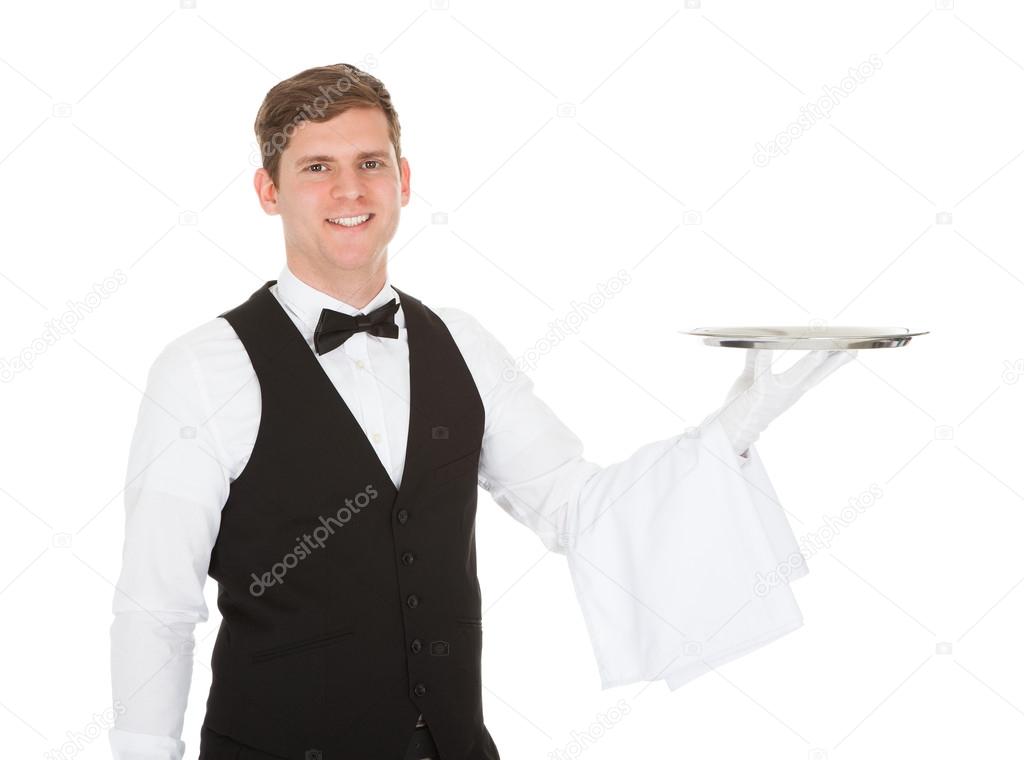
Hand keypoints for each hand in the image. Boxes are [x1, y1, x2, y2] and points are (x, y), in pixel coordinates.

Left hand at [707, 348, 856, 455]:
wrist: (730, 429)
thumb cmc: (742, 402)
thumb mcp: (751, 377)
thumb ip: (755, 358)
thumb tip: (758, 341)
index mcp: (791, 389)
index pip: (818, 374)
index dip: (835, 363)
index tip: (853, 352)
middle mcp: (789, 393)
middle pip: (816, 375)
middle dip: (835, 363)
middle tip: (853, 349)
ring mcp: (776, 394)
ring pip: (797, 376)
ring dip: (809, 363)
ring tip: (820, 349)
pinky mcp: (760, 393)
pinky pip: (763, 373)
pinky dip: (764, 358)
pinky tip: (765, 344)